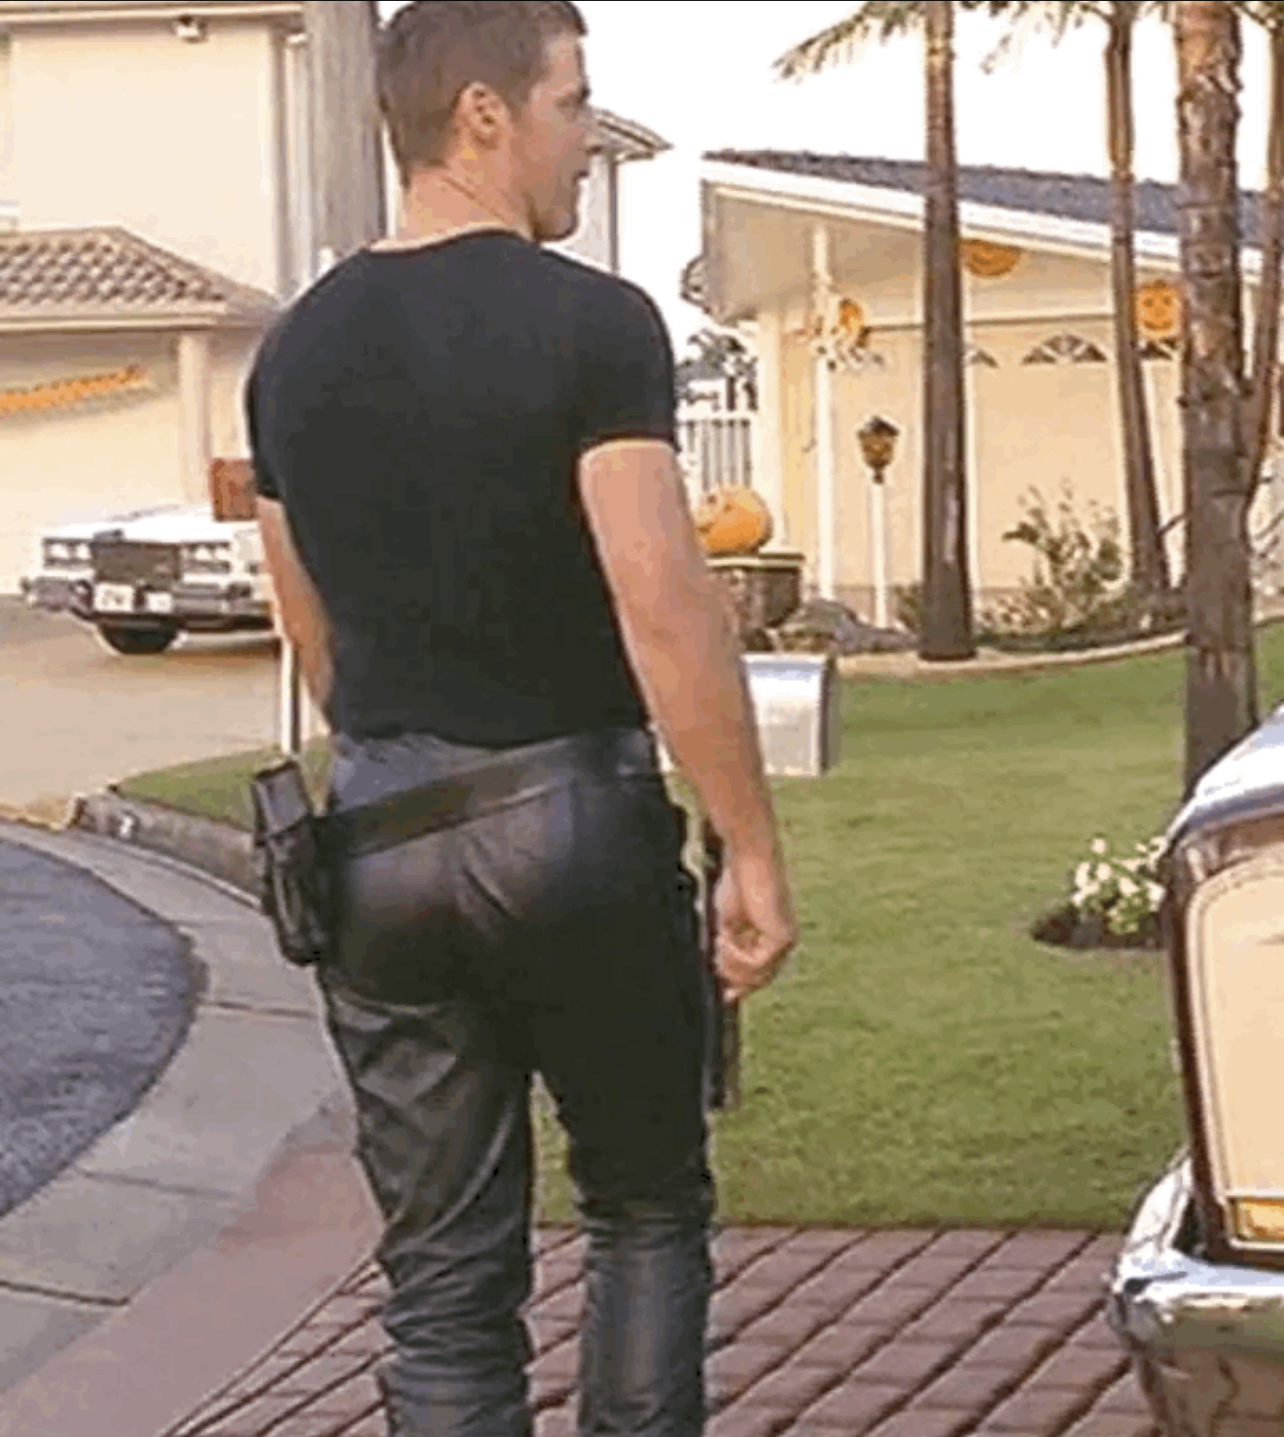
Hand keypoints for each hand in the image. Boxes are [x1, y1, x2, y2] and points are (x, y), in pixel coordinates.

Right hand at [713, 850, 797, 1004]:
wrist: (749, 860)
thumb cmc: (738, 881)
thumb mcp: (729, 921)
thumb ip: (729, 947)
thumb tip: (721, 971)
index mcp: (773, 935)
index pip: (759, 971)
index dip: (740, 984)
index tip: (724, 995)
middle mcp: (784, 941)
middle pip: (759, 978)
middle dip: (735, 978)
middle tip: (716, 968)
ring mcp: (785, 941)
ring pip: (757, 974)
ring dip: (732, 963)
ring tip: (720, 942)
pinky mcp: (782, 938)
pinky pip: (756, 962)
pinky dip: (737, 955)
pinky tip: (726, 938)